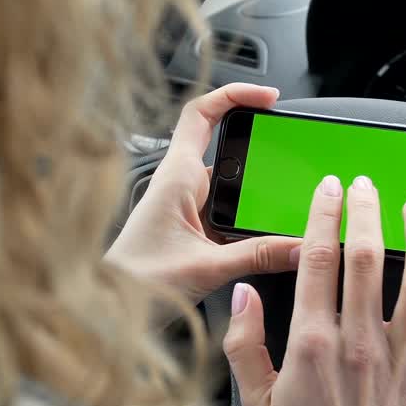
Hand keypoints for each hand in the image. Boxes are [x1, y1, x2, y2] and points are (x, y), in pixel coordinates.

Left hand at [106, 83, 302, 305]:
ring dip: (256, 184)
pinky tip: (268, 228)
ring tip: (288, 191)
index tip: (268, 97)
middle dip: (259, 144)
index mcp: (176, 177)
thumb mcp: (206, 267)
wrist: (106, 309)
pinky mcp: (189, 228)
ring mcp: (184, 206)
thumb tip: (298, 246)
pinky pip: (225, 209)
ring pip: (228, 181)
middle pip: (223, 145)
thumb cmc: (134, 282)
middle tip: (290, 147)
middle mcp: (179, 185)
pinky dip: (249, 212)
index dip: (235, 95)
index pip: (201, 113)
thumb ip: (256, 256)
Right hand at [222, 175, 405, 405]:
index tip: (328, 189)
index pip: (317, 260)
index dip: (323, 214)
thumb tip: (243, 294)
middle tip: (368, 185)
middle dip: (368, 210)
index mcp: (313, 343)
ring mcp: (402, 360)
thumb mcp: (255, 400)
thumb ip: (243, 343)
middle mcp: (360, 343)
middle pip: (368, 258)